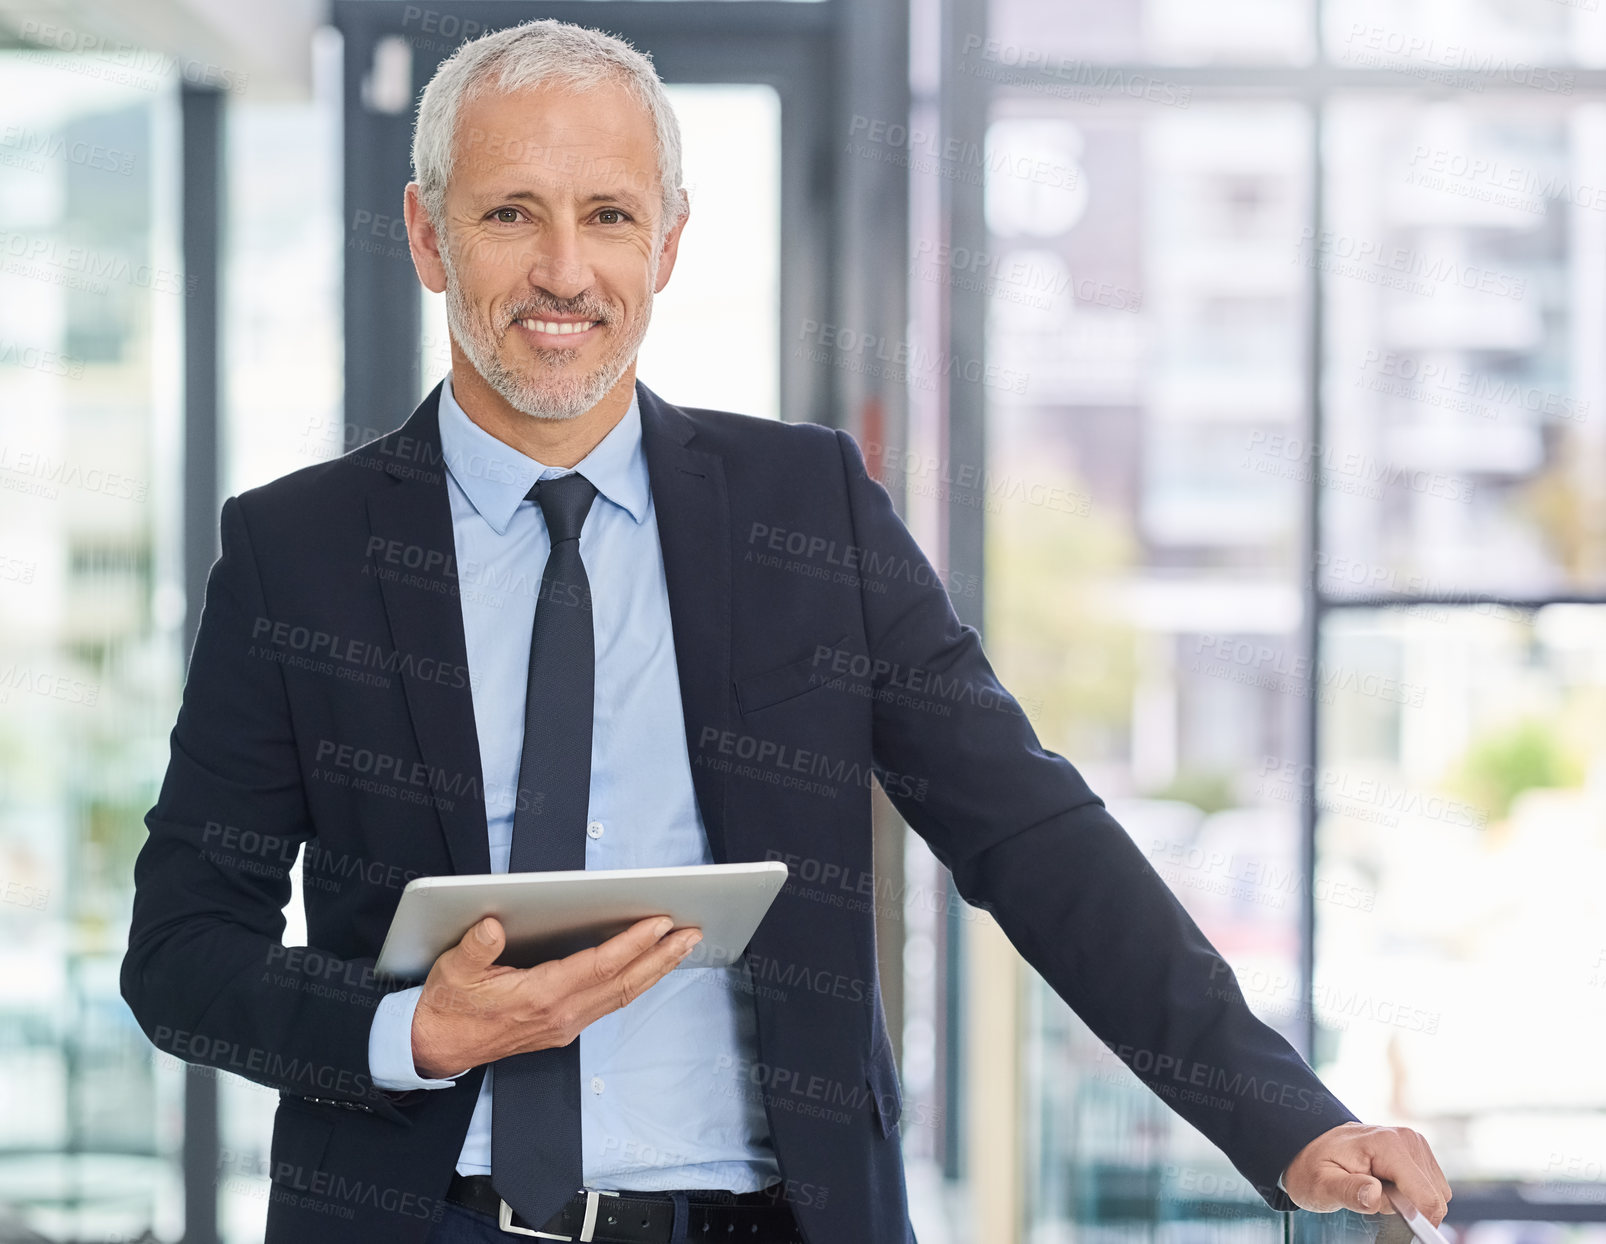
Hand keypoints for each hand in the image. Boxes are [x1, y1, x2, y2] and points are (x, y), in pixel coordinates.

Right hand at [410, 915, 700, 1077]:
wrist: (437, 1047)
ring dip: (656, 970)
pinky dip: (636, 982)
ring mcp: (566, 1024)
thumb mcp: (453, 970)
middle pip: (624, 982)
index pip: (599, 965)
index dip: (633, 944)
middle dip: (661, 956)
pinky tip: (649, 967)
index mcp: (539, 996)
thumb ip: (475, 947)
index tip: (660, 923)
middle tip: (692, 932)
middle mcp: (561, 1014)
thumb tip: (493, 926)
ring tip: (682, 946)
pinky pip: (611, 1002)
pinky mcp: (564, 1027)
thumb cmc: (448, 1005)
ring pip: (623, 995)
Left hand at [1283, 1122, 1450, 1224]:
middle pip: (1433, 1197)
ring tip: (1375, 1189)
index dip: (1416, 1218)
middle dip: (1408, 1208)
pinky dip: (1412, 1194)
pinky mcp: (1418, 1153)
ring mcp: (1415, 1144)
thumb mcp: (1321, 1185)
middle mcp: (1408, 1139)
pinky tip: (1385, 1185)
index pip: (1425, 1195)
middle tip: (1371, 1196)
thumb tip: (1374, 1194)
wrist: (1313, 1147)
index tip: (1390, 1218)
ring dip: (1409, 1202)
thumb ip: (1347, 1191)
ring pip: (1435, 1194)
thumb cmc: (1315, 1167)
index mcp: (1387, 1144)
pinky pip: (1431, 1188)